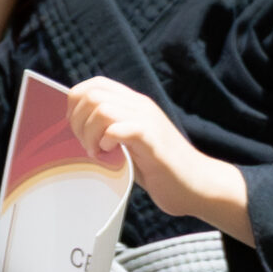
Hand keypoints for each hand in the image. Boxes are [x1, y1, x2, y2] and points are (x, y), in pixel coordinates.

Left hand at [68, 78, 252, 245]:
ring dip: (90, 133)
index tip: (78, 131)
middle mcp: (140, 105)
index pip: (93, 85)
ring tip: (98, 153)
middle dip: (78, 122)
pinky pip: (118, 128)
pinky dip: (106, 141)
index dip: (76, 106)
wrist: (197, 185)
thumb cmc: (161, 170)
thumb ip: (111, 132)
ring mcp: (147, 119)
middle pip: (92, 94)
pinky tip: (110, 155)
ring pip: (101, 108)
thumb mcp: (130, 145)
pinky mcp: (151, 138)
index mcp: (133, 104)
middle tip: (87, 146)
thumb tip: (80, 132)